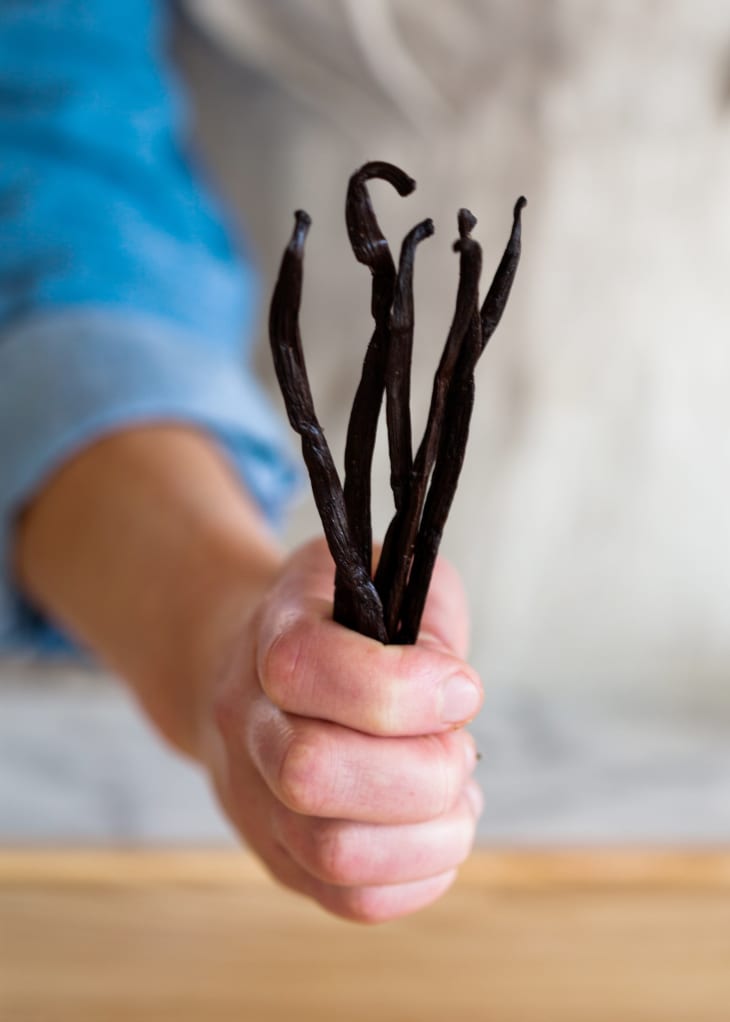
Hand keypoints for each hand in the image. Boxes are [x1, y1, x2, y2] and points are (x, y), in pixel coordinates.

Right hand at [200, 538, 483, 923]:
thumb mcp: (388, 580)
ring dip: (431, 832)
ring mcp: (255, 799)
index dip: (404, 689)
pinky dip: (420, 876)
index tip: (462, 688)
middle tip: (458, 750)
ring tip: (456, 797)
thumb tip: (453, 700)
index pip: (306, 669)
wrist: (250, 668)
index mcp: (273, 636)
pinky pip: (352, 900)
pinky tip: (435, 830)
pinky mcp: (281, 857)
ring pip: (333, 852)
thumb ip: (431, 622)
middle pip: (312, 773)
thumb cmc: (340, 622)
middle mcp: (249, 722)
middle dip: (423, 769)